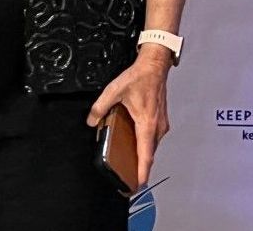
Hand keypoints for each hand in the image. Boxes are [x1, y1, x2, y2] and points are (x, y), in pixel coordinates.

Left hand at [86, 46, 172, 187]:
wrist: (154, 67)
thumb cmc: (138, 78)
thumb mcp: (114, 91)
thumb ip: (100, 106)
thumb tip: (91, 120)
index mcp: (147, 123)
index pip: (146, 155)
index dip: (141, 172)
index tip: (137, 185)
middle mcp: (157, 127)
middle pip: (149, 154)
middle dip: (139, 167)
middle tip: (128, 177)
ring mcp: (161, 125)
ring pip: (152, 146)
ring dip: (142, 155)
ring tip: (130, 163)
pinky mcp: (160, 120)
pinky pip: (152, 138)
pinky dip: (145, 144)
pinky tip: (133, 142)